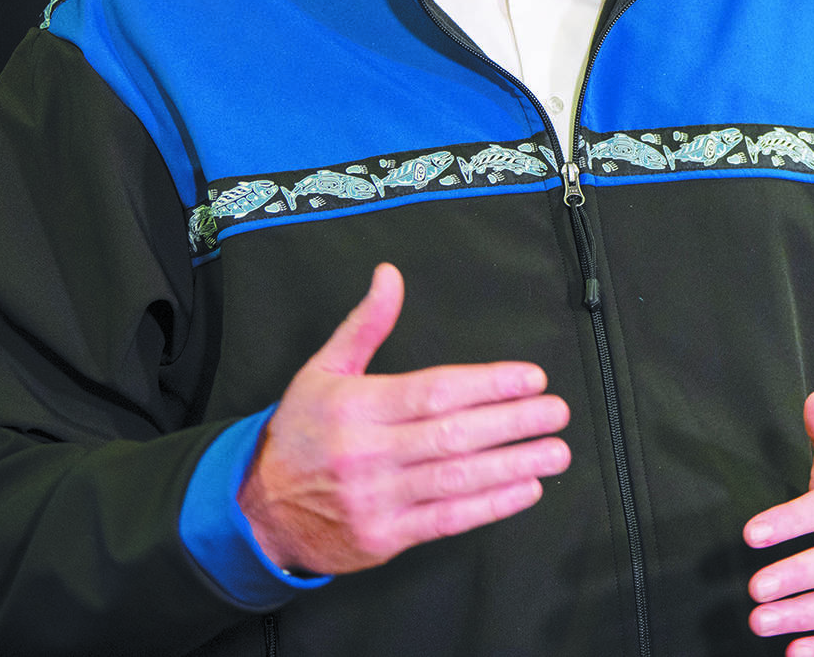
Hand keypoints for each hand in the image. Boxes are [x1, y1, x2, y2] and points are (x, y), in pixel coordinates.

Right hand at [236, 263, 571, 575]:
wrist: (256, 512)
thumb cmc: (300, 435)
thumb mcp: (322, 372)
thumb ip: (365, 325)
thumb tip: (390, 276)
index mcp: (356, 407)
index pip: (434, 392)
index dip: (487, 385)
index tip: (531, 378)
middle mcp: (367, 453)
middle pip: (453, 434)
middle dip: (513, 422)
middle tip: (556, 412)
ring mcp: (375, 498)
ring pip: (456, 479)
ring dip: (513, 465)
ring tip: (554, 452)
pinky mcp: (383, 537)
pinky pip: (446, 520)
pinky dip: (491, 506)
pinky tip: (525, 489)